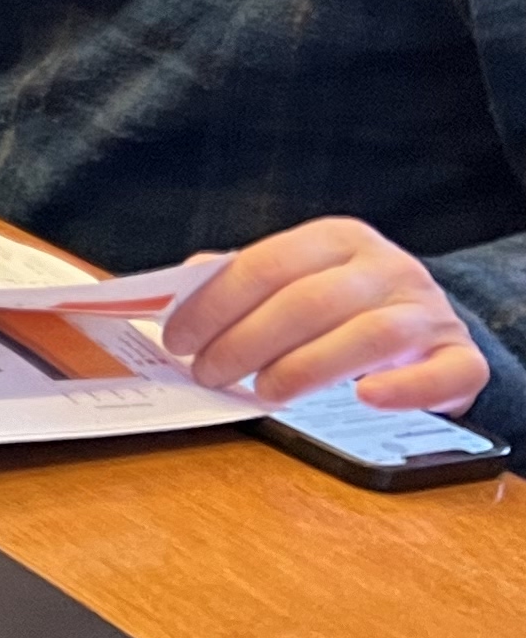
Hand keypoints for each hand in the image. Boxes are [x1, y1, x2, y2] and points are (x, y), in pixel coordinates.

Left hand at [163, 219, 490, 411]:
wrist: (427, 328)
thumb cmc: (341, 309)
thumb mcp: (293, 283)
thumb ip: (239, 284)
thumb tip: (175, 291)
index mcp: (338, 239)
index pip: (267, 265)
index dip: (215, 305)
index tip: (179, 340)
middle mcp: (388, 267)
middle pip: (310, 302)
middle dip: (247, 342)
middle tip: (210, 374)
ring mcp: (430, 311)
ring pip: (369, 337)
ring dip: (306, 369)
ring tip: (264, 393)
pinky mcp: (462, 358)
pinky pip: (444, 373)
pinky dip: (404, 388)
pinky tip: (365, 398)